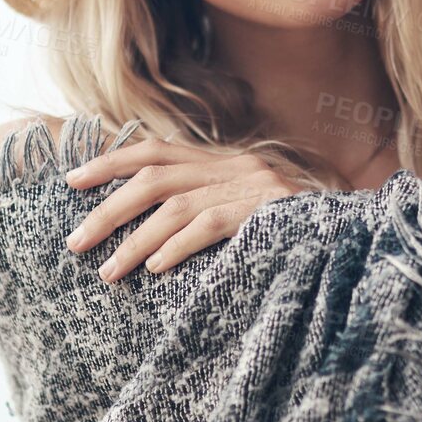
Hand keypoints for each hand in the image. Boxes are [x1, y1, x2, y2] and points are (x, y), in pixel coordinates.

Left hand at [60, 140, 308, 280]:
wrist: (351, 231)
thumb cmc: (289, 228)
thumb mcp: (242, 207)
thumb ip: (201, 206)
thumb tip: (143, 227)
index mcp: (222, 160)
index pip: (154, 149)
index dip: (109, 161)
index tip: (70, 180)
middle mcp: (234, 164)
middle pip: (154, 176)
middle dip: (107, 209)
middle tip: (74, 242)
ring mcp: (252, 185)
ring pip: (176, 204)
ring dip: (134, 240)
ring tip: (107, 271)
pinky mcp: (266, 210)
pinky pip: (209, 224)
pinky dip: (176, 246)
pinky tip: (153, 269)